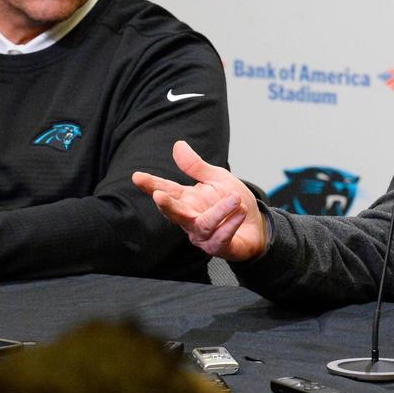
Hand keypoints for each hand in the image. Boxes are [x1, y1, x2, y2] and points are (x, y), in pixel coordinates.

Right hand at [132, 141, 266, 261]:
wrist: (256, 225)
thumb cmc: (234, 202)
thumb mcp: (217, 179)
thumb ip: (196, 166)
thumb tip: (178, 145)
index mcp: (187, 200)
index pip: (166, 190)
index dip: (151, 184)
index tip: (136, 176)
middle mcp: (191, 219)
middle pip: (174, 214)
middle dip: (166, 206)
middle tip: (158, 195)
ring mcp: (203, 236)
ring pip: (203, 225)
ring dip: (219, 211)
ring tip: (234, 198)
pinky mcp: (219, 247)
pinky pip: (221, 237)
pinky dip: (231, 223)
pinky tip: (240, 211)